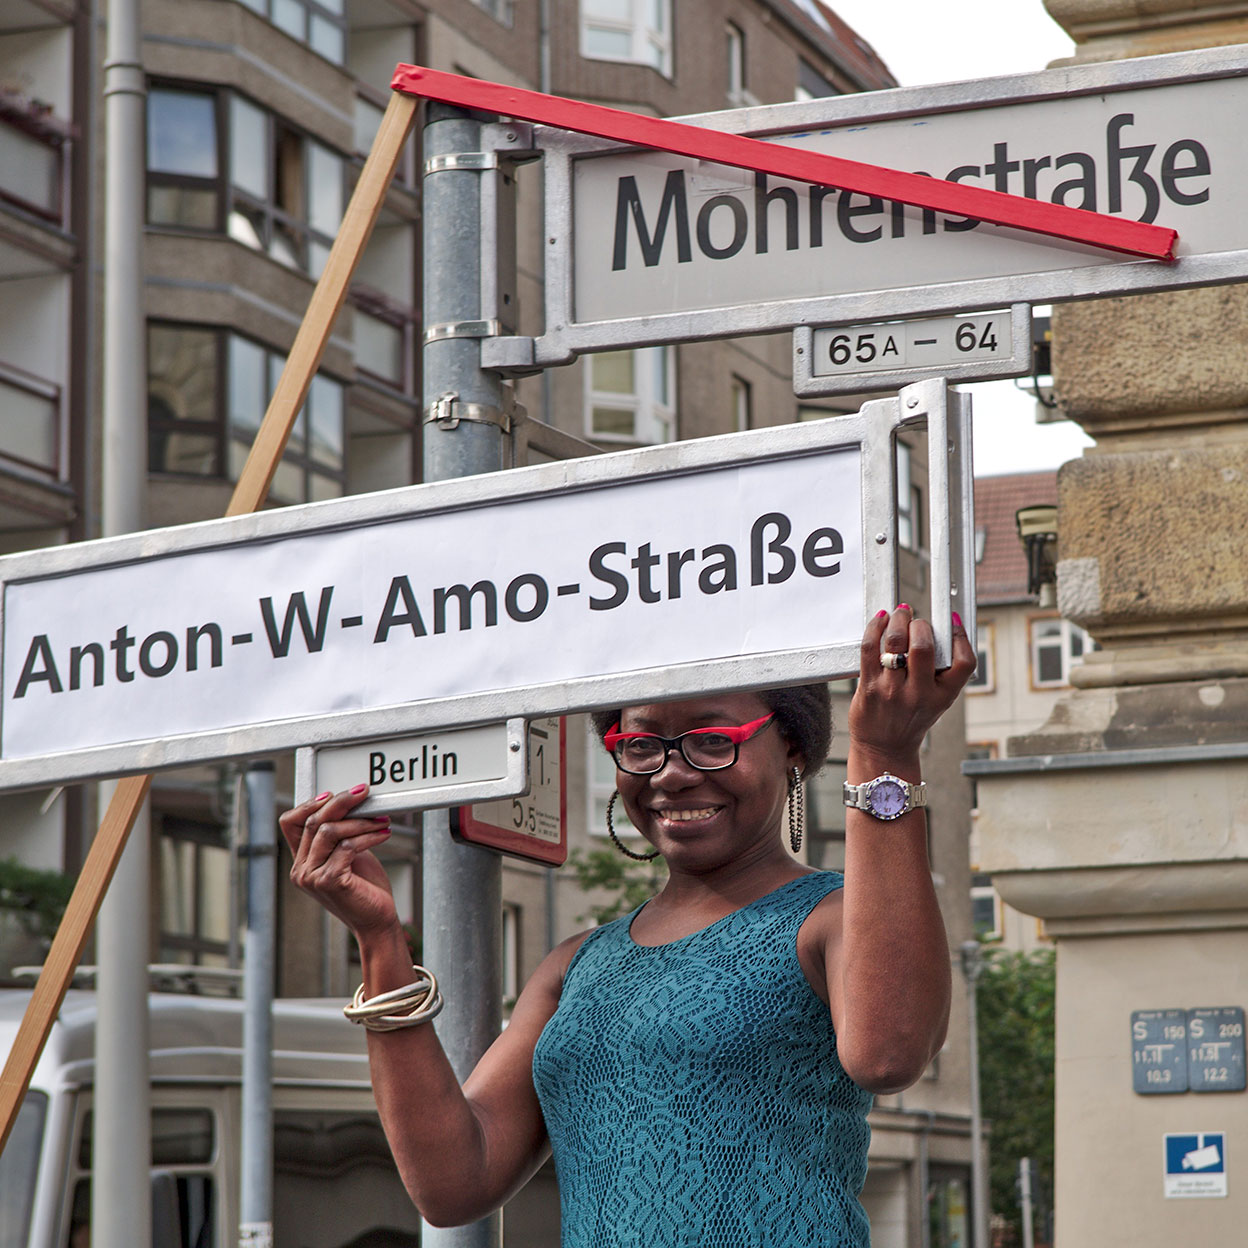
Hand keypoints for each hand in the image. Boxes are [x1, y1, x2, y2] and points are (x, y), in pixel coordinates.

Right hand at [281, 786, 401, 941]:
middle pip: (313, 821)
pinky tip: (384, 833)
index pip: (290, 822)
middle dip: (342, 802)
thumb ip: (339, 833)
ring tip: (381, 819)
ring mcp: (311, 877)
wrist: (376, 919)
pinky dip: (369, 836)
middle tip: (364, 792)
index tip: (334, 793)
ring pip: (330, 831)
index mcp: (301, 861)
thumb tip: (349, 801)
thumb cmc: (364, 886)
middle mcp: (300, 870)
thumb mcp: (347, 853)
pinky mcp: (328, 881)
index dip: (310, 803)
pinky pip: (347, 846)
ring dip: (361, 821)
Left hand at [848, 606, 976, 761]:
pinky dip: (875, 628)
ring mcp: (892, 690)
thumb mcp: (938, 701)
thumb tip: (944, 631)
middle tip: (917, 622)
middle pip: (924, 646)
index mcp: (943, 696)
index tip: (952, 623)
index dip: (960, 637)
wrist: (884, 748)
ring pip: (896, 642)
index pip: (964, 661)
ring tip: (900, 614)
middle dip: (921, 625)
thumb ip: (943, 672)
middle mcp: (919, 694)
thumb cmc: (911, 719)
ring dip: (898, 620)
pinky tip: (881, 621)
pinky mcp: (868, 686)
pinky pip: (870, 648)